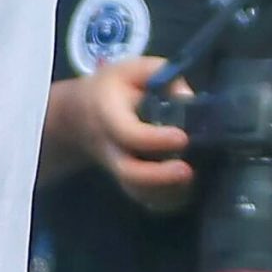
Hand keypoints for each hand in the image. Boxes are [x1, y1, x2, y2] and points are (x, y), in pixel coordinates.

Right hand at [76, 55, 195, 214]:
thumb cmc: (112, 89)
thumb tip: (187, 98)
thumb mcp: (131, 70)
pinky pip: (145, 199)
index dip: (155, 140)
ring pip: (138, 191)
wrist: (80, 116)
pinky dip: (166, 200)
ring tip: (191, 180)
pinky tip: (184, 189)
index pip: (128, 134)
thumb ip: (160, 74)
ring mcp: (117, 169)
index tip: (182, 138)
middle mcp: (110, 148)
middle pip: (129, 173)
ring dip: (167, 192)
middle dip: (159, 176)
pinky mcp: (127, 182)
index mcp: (108, 115)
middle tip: (187, 171)